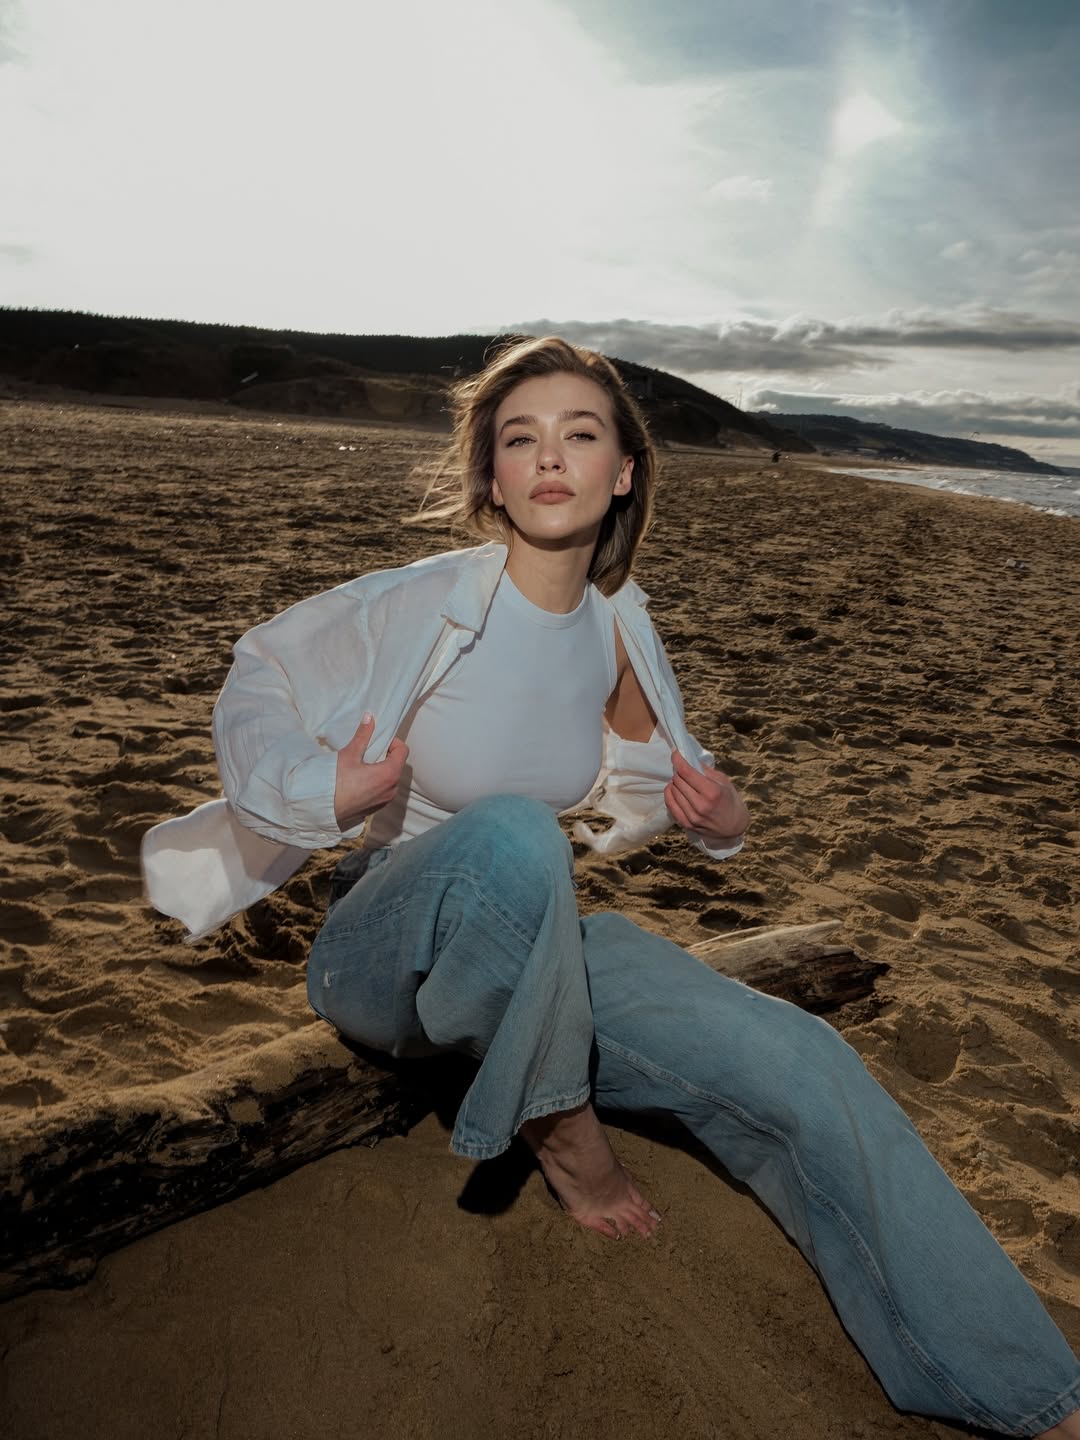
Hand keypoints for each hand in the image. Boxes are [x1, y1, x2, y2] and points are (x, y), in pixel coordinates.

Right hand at [334, 713, 408, 828]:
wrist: (322, 808)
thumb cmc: (336, 782)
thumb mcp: (349, 754)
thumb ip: (362, 735)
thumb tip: (369, 717)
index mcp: (389, 774)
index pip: (403, 751)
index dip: (393, 742)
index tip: (379, 740)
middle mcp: (392, 789)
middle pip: (397, 764)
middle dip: (386, 755)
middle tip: (369, 750)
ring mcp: (385, 800)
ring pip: (390, 778)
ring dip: (381, 769)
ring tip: (363, 765)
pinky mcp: (377, 807)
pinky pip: (383, 790)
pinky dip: (377, 782)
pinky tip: (360, 779)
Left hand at [665, 750, 748, 844]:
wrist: (733, 828)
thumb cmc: (730, 801)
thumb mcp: (724, 782)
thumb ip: (706, 771)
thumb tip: (689, 760)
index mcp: (712, 792)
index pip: (686, 772)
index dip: (678, 760)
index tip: (675, 754)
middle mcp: (701, 805)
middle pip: (678, 780)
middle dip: (679, 772)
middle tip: (684, 770)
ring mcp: (692, 816)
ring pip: (672, 791)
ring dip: (675, 783)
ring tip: (682, 781)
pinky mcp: (686, 824)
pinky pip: (670, 805)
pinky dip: (670, 794)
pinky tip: (675, 790)